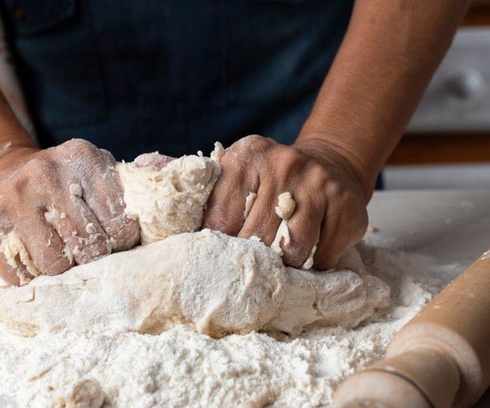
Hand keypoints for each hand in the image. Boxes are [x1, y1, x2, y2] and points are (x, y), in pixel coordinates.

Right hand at [0, 139, 139, 284]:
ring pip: (56, 265)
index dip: (123, 243)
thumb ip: (123, 190)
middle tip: (90, 255)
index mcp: (82, 158)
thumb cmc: (61, 180)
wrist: (0, 172)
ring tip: (64, 258)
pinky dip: (32, 277)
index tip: (117, 243)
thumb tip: (158, 226)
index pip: (120, 223)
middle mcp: (48, 175)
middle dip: (95, 259)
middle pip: (90, 247)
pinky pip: (20, 273)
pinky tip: (35, 259)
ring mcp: (15, 198)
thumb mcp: (93, 170)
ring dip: (64, 270)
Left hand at [203, 135, 369, 269]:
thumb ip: (211, 200)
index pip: (221, 218)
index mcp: (248, 155)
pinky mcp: (350, 208)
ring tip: (279, 259)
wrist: (329, 163)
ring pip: (293, 251)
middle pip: (257, 237)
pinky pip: (323, 258)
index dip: (218, 245)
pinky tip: (309, 249)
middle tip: (250, 265)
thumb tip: (181, 241)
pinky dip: (313, 264)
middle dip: (251, 258)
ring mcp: (321, 185)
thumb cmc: (270, 180)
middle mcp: (286, 164)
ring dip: (284, 265)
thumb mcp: (238, 174)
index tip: (217, 258)